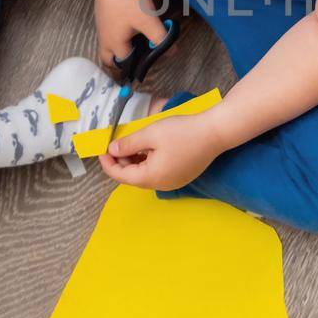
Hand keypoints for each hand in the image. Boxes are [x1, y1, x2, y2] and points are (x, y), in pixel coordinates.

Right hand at [94, 0, 166, 80]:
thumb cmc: (130, 1)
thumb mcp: (149, 21)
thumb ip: (160, 38)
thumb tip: (170, 51)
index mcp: (114, 43)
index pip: (124, 63)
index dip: (137, 64)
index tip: (149, 59)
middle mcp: (104, 37)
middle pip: (109, 58)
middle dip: (121, 60)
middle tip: (136, 55)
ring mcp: (100, 24)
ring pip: (107, 43)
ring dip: (120, 45)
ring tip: (136, 38)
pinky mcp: (101, 13)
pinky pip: (108, 30)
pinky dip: (117, 32)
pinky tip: (129, 21)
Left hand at [97, 112, 224, 190]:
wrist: (216, 133)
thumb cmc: (182, 132)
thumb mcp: (150, 133)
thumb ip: (128, 144)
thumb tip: (112, 151)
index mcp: (151, 177)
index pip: (120, 176)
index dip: (107, 163)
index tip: (101, 149)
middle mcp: (161, 185)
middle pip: (132, 177)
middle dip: (121, 162)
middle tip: (117, 143)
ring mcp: (173, 183)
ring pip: (145, 175)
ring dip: (134, 162)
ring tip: (132, 143)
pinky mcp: (181, 177)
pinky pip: (157, 173)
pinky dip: (147, 162)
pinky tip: (148, 148)